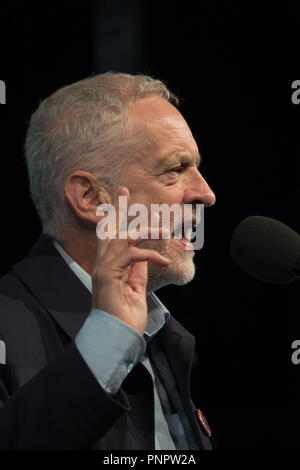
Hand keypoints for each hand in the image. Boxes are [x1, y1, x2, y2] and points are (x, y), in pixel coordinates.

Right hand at [92, 187, 169, 334]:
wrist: (117, 338)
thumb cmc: (125, 318)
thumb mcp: (136, 288)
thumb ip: (137, 270)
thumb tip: (145, 254)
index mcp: (108, 267)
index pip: (111, 236)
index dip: (115, 216)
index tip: (122, 198)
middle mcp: (102, 264)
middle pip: (110, 229)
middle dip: (118, 208)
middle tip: (123, 189)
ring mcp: (103, 269)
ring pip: (123, 237)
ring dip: (145, 229)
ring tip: (165, 228)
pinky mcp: (108, 275)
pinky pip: (131, 255)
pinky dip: (149, 253)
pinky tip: (164, 258)